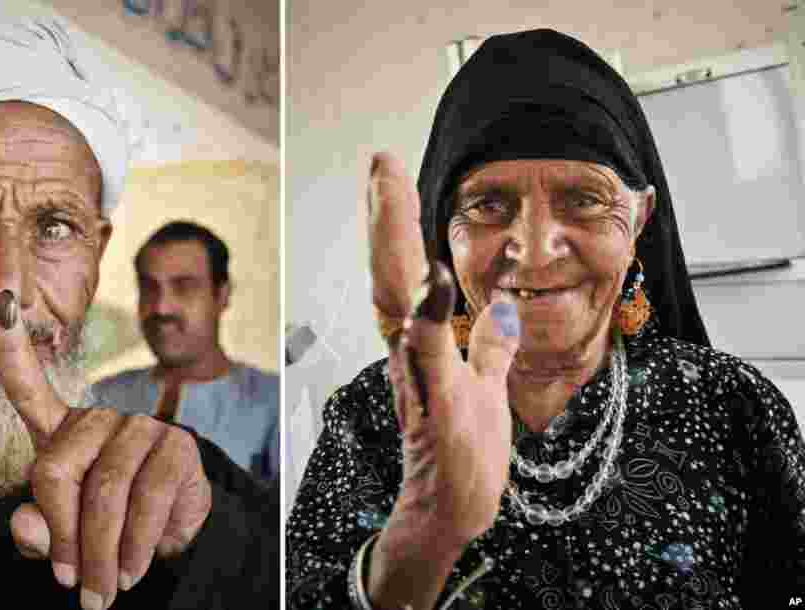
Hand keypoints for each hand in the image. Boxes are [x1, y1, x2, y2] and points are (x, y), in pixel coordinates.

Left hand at [0, 290, 210, 609]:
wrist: (173, 541)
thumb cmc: (107, 534)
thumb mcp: (64, 541)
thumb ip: (39, 533)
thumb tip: (26, 524)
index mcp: (62, 433)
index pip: (29, 385)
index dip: (11, 345)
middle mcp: (99, 419)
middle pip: (54, 472)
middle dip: (62, 538)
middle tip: (74, 583)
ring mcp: (140, 428)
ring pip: (103, 490)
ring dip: (100, 553)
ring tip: (101, 590)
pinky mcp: (178, 447)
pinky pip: (146, 499)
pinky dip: (135, 545)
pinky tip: (131, 568)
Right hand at [365, 153, 520, 609]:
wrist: (450, 510)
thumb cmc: (463, 452)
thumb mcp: (487, 386)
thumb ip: (493, 343)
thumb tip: (508, 304)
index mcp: (420, 341)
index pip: (404, 268)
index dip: (395, 221)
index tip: (388, 174)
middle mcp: (408, 349)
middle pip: (389, 268)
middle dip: (384, 213)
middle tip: (377, 162)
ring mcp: (419, 371)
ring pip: (397, 296)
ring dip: (393, 241)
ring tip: (387, 190)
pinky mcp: (439, 398)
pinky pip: (430, 350)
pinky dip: (429, 311)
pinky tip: (437, 274)